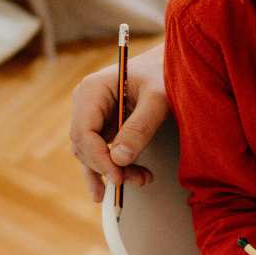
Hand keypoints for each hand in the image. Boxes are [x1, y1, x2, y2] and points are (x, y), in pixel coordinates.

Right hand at [70, 43, 167, 202]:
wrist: (171, 66)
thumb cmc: (165, 75)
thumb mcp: (158, 100)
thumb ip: (140, 127)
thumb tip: (118, 159)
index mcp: (91, 90)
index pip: (84, 132)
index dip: (99, 159)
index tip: (118, 177)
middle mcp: (85, 103)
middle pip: (85, 146)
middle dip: (109, 168)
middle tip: (139, 180)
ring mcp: (91, 116)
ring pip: (91, 154)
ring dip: (112, 171)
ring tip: (140, 180)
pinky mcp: (102, 126)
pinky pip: (99, 152)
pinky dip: (110, 169)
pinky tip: (112, 188)